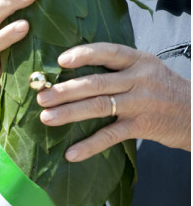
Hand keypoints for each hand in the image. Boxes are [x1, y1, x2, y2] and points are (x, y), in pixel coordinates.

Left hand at [37, 43, 190, 161]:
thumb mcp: (146, 70)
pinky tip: (71, 154)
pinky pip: (111, 136)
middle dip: (66, 90)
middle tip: (41, 96)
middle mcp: (140, 79)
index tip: (60, 61)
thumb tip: (73, 73)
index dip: (84, 55)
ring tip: (46, 118)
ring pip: (99, 107)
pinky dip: (89, 146)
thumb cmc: (163, 90)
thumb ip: (117, 69)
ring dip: (69, 113)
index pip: (108, 52)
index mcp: (139, 60)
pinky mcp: (142, 126)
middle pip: (97, 83)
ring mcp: (141, 103)